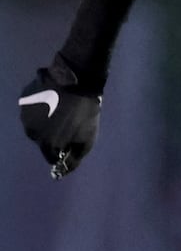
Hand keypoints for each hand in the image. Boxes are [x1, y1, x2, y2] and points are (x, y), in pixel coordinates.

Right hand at [18, 55, 101, 178]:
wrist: (77, 80)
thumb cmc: (85, 111)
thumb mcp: (87, 139)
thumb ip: (74, 158)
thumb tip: (63, 171)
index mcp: (45, 144)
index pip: (51, 156)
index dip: (62, 150)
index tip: (72, 140)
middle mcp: (30, 133)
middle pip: (43, 140)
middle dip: (54, 135)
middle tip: (68, 121)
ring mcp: (25, 116)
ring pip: (36, 124)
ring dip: (46, 121)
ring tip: (60, 108)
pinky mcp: (23, 100)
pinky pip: (32, 109)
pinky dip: (40, 106)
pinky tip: (52, 98)